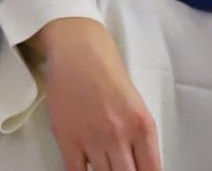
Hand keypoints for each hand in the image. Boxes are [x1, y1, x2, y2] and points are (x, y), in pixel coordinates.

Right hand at [30, 19, 160, 170]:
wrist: (78, 52)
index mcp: (143, 126)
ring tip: (105, 168)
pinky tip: (86, 169)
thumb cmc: (107, 72)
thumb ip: (140, 138)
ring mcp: (93, 138)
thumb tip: (139, 166)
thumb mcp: (137, 105)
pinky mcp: (68, 138)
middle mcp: (120, 135)